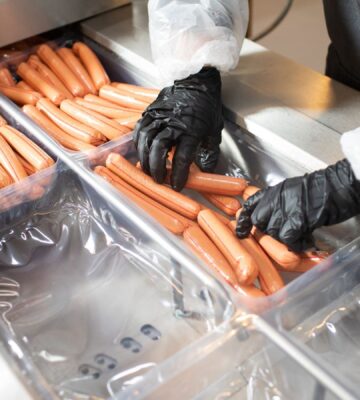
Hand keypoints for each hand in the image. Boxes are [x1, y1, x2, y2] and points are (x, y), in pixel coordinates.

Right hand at [133, 67, 222, 190]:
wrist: (196, 81)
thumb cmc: (206, 106)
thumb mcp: (214, 131)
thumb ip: (210, 153)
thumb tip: (206, 171)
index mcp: (191, 130)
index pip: (182, 158)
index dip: (178, 175)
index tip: (177, 186)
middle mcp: (173, 123)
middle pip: (158, 149)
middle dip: (156, 168)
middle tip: (158, 180)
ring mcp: (159, 116)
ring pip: (145, 140)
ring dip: (145, 158)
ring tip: (148, 169)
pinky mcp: (150, 111)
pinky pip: (139, 130)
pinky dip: (138, 144)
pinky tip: (141, 152)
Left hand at [236, 159, 359, 251]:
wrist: (337, 186)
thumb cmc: (319, 190)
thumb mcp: (291, 191)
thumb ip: (277, 203)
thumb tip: (270, 219)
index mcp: (273, 191)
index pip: (250, 205)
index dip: (244, 220)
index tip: (241, 231)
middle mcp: (275, 198)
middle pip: (259, 221)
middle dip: (268, 233)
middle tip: (284, 235)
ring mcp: (285, 208)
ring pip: (273, 231)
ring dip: (285, 239)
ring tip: (300, 237)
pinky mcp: (297, 219)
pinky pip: (288, 238)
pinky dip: (296, 243)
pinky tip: (306, 240)